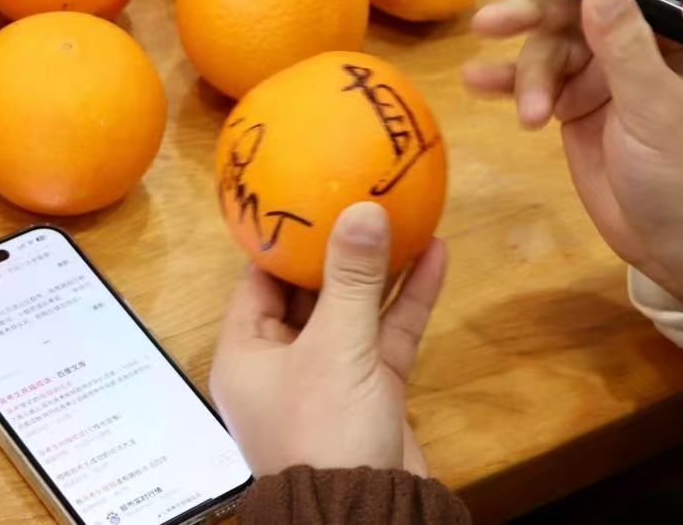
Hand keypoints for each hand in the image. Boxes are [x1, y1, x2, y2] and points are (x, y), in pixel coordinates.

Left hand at [209, 203, 446, 476]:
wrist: (366, 522)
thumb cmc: (324, 435)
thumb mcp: (335, 347)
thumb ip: (352, 278)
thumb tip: (363, 209)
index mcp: (248, 353)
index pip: (259, 278)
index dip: (285, 236)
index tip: (310, 190)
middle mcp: (284, 363)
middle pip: (311, 290)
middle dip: (340, 245)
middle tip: (362, 191)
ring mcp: (330, 378)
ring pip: (355, 309)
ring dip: (382, 267)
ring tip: (404, 212)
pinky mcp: (372, 394)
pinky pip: (387, 334)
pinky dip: (408, 299)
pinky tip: (434, 255)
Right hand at [465, 0, 682, 308]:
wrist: (681, 255)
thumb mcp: (660, 113)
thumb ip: (627, 49)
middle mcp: (646, 40)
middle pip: (581, 2)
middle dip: (536, 11)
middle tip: (492, 22)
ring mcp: (609, 71)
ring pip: (553, 41)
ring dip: (528, 67)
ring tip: (523, 108)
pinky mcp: (579, 102)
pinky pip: (537, 77)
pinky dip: (509, 80)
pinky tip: (478, 84)